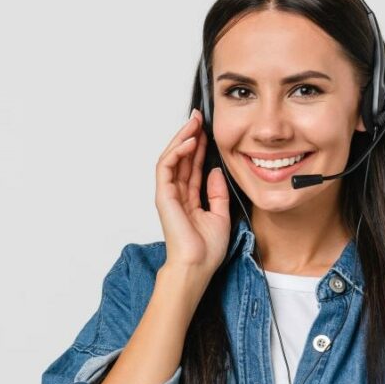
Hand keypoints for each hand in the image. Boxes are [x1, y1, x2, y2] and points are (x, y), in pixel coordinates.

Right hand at [154, 108, 230, 276]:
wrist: (197, 266)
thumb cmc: (206, 250)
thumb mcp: (221, 215)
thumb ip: (217, 193)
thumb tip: (215, 171)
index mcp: (189, 199)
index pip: (193, 166)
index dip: (200, 147)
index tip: (208, 130)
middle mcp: (176, 194)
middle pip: (181, 158)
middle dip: (190, 135)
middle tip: (198, 117)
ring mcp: (168, 194)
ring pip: (171, 158)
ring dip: (182, 138)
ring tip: (194, 123)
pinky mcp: (163, 196)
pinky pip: (167, 167)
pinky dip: (177, 152)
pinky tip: (190, 141)